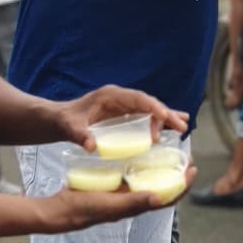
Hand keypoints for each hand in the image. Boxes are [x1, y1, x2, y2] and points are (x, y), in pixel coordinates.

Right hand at [39, 166, 197, 231]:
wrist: (60, 210)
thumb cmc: (85, 209)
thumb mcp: (111, 205)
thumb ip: (134, 202)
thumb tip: (160, 198)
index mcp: (136, 206)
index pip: (167, 197)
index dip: (182, 185)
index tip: (193, 168)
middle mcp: (133, 199)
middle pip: (161, 185)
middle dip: (175, 172)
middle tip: (184, 154)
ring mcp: (122, 192)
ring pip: (147, 178)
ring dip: (160, 166)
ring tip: (168, 149)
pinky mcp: (112, 185)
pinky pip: (131, 173)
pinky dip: (140, 163)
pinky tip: (140, 151)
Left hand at [54, 85, 188, 151]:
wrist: (58, 119)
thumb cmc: (64, 121)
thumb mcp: (70, 128)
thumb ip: (80, 135)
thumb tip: (91, 147)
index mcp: (111, 95)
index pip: (138, 99)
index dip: (153, 107)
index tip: (166, 117)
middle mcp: (121, 98)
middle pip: (149, 104)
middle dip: (166, 114)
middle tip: (182, 126)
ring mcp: (123, 106)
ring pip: (149, 109)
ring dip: (166, 117)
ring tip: (184, 126)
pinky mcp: (123, 114)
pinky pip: (144, 116)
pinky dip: (158, 122)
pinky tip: (170, 128)